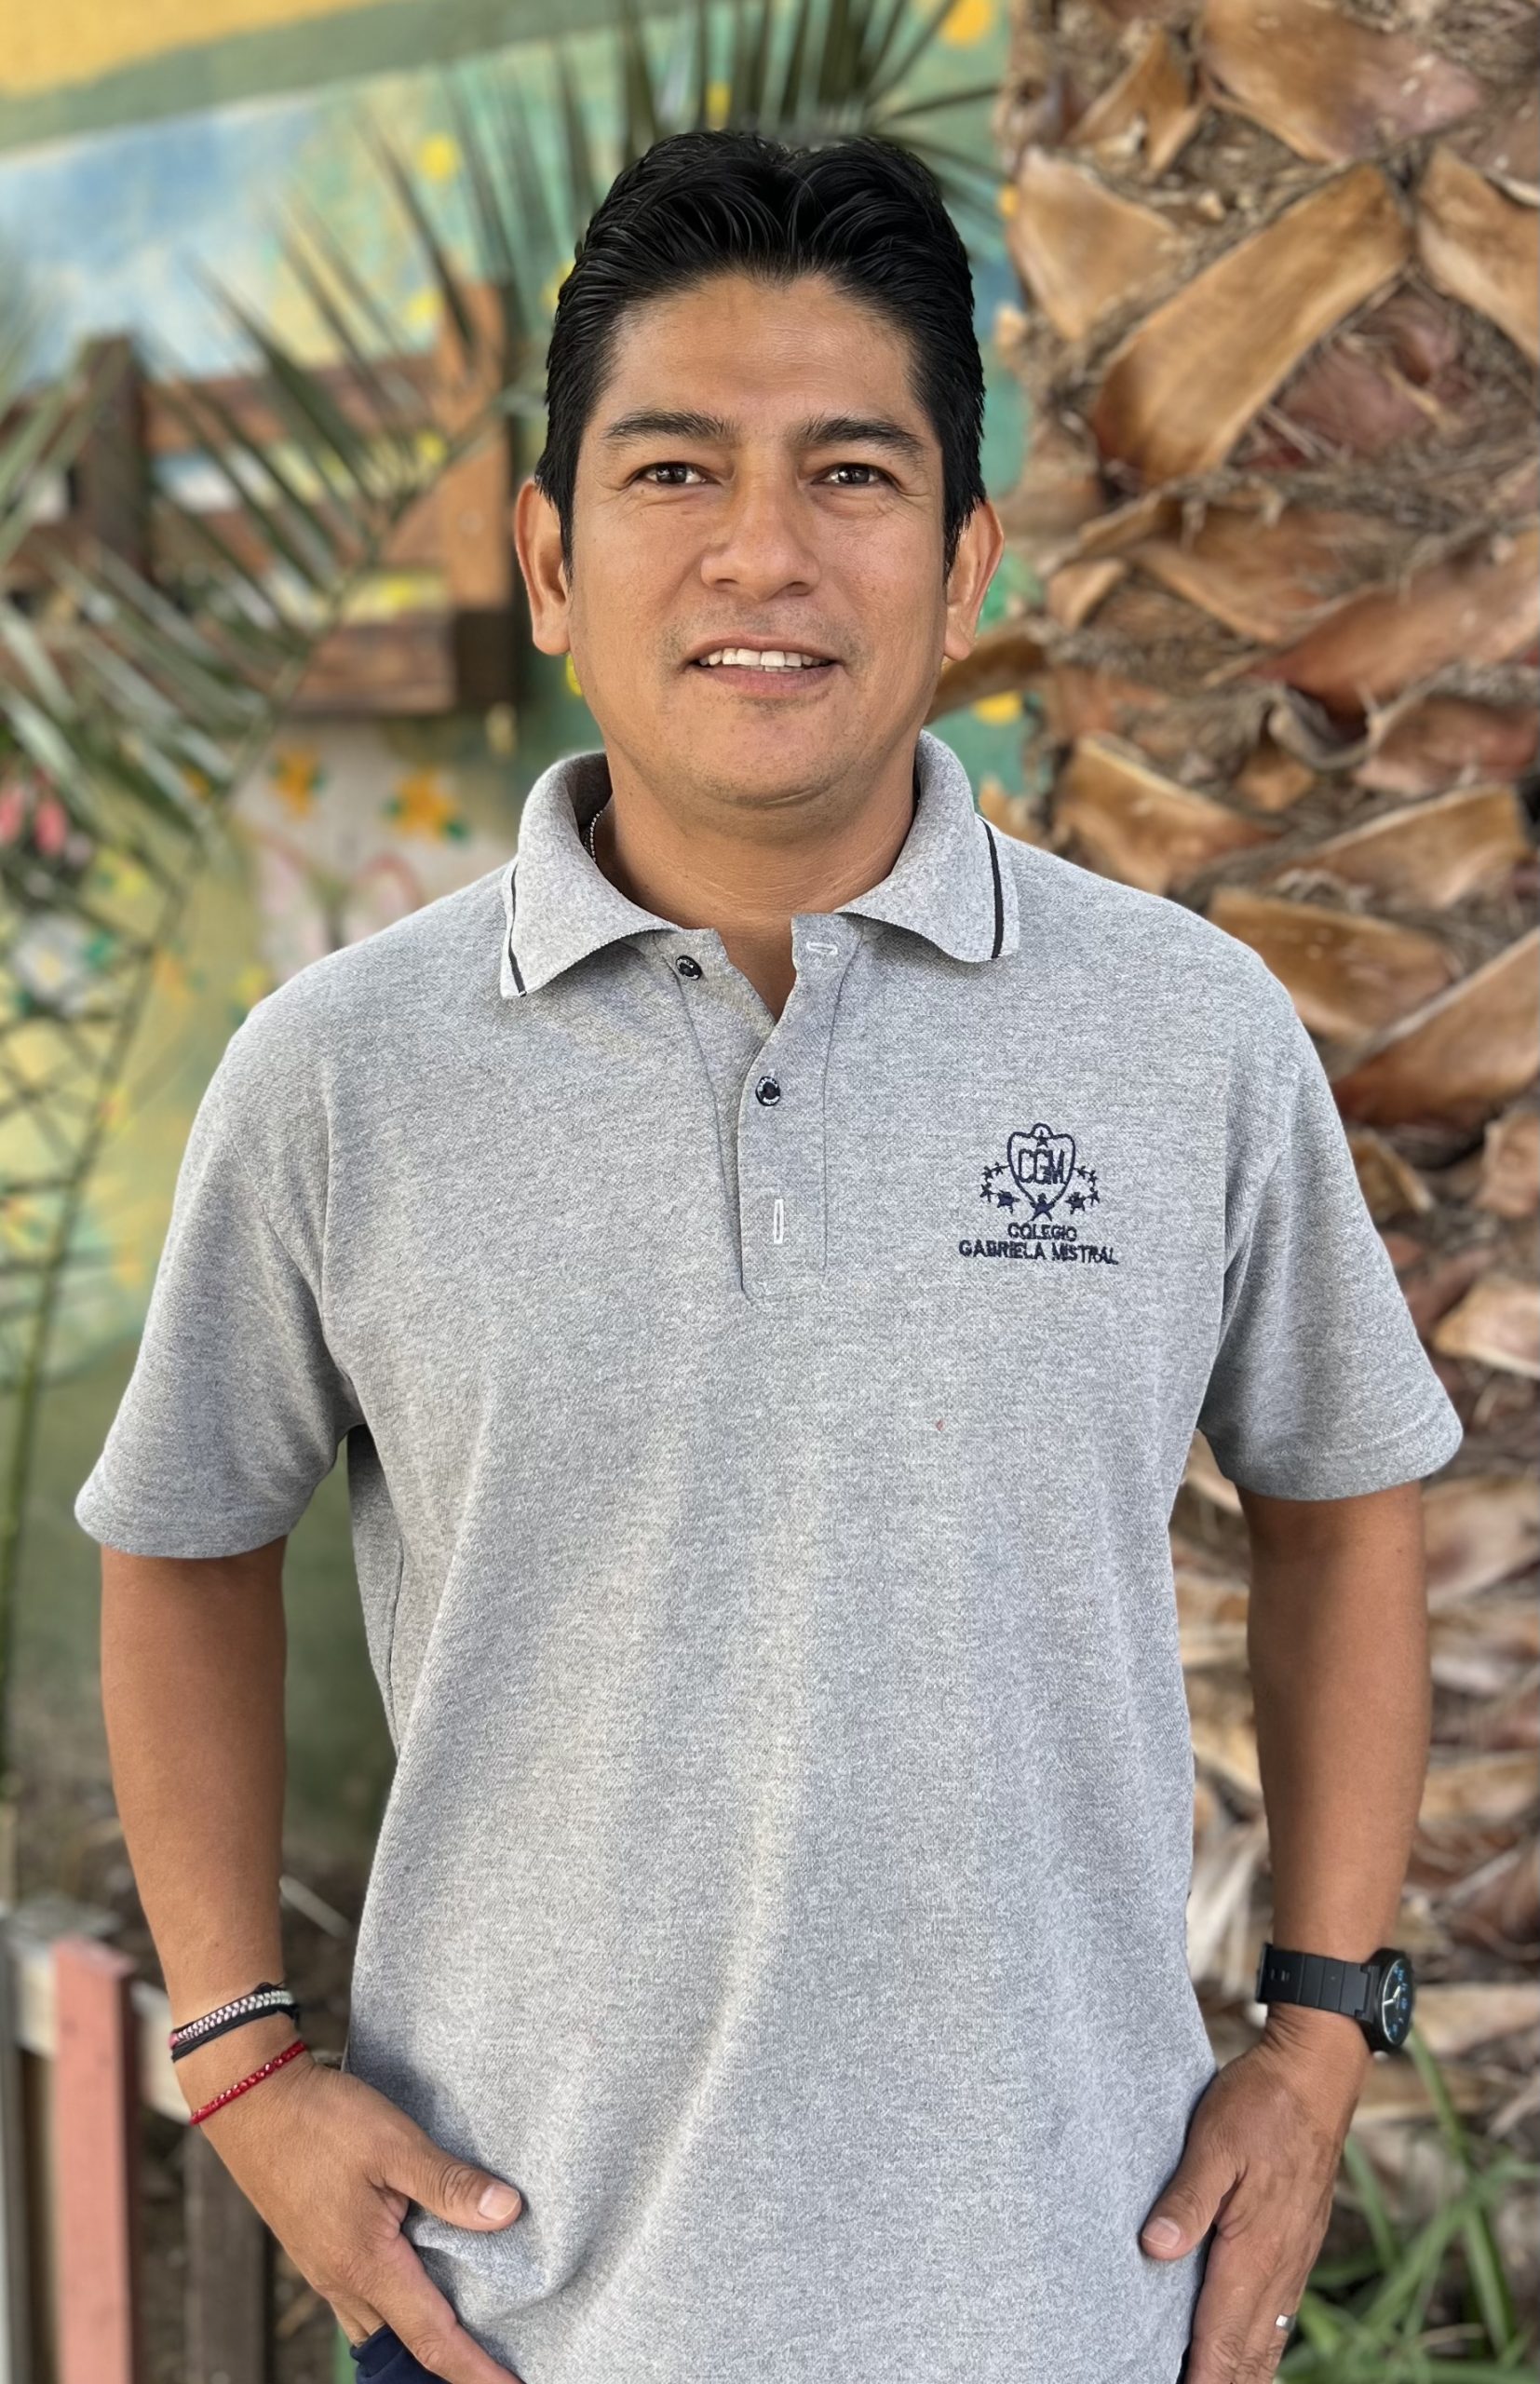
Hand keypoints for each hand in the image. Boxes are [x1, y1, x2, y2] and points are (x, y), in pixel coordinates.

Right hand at [183, 2024, 526, 2382]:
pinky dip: (394, 2313)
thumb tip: (508, 2213)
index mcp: (366, 2265)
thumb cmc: (320, 2120)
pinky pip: (361, 2303)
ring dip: (420, 2341)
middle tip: (495, 2368)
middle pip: (405, 2345)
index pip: (432, 2338)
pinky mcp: (316, 2250)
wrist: (250, 2099)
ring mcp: (324, 2269)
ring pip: (380, 2328)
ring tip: (465, 2338)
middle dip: (450, 2365)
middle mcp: (342, 2281)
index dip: (475, 2369)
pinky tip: (415, 2290)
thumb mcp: (395, 2144)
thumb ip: (449, 2185)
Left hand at [1138, 2013, 1369, 2381]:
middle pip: (1249, 2352)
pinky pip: (1279, 2315)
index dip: (1202, 2378)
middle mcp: (1280, 2267)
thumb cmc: (1261, 2104)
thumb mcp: (1214, 2141)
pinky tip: (1249, 2354)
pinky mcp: (1297, 2246)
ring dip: (1242, 2373)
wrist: (1317, 2077)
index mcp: (1255, 2249)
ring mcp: (1294, 2260)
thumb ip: (1186, 2198)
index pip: (1223, 2337)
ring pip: (1268, 2339)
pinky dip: (1261, 2347)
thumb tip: (1155, 2251)